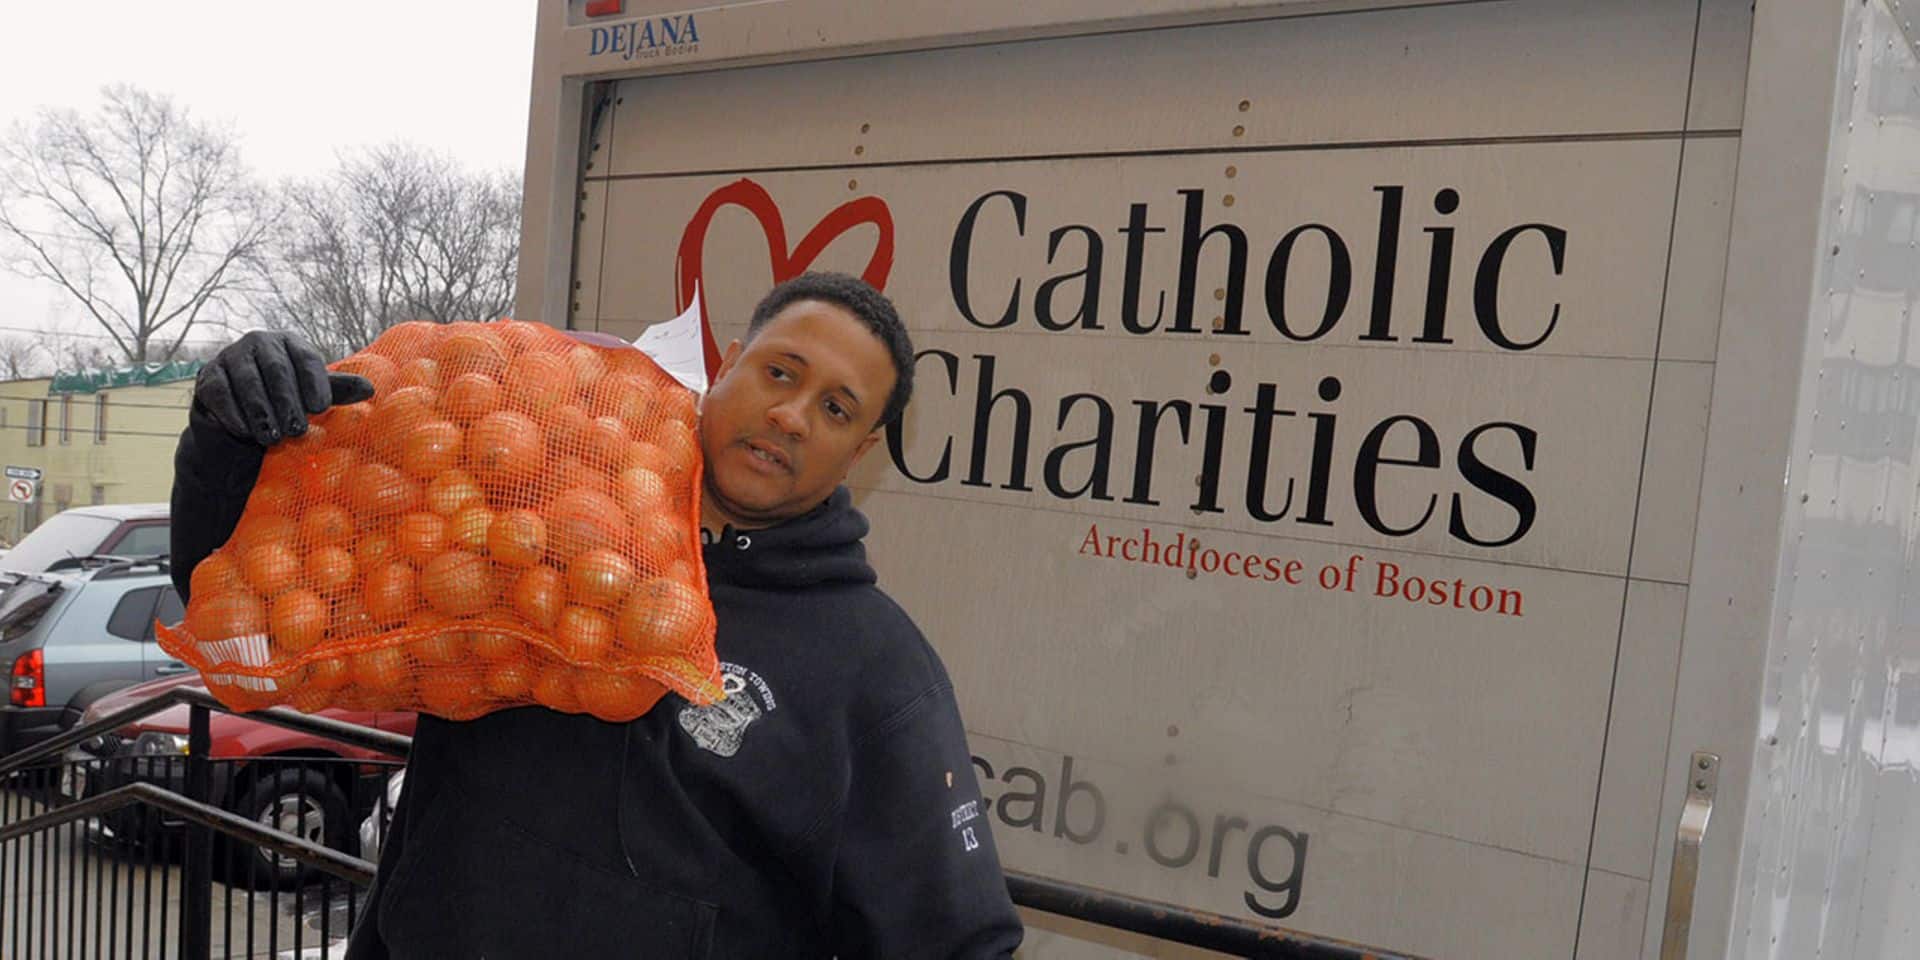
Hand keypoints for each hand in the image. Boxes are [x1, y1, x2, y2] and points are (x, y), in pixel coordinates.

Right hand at [194, 331, 374, 445]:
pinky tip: (246, 431)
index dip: (315, 381)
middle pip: (277, 370)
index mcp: (290, 343)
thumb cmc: (285, 400)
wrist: (241, 413)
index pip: (306, 357)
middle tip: (297, 429)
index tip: (321, 407)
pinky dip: (235, 413)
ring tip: (273, 436)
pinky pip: (221, 393)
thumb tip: (370, 389)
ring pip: (248, 382)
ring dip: (261, 411)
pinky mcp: (208, 377)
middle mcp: (259, 343)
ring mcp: (231, 357)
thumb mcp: (312, 394)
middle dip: (288, 402)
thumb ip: (337, 391)